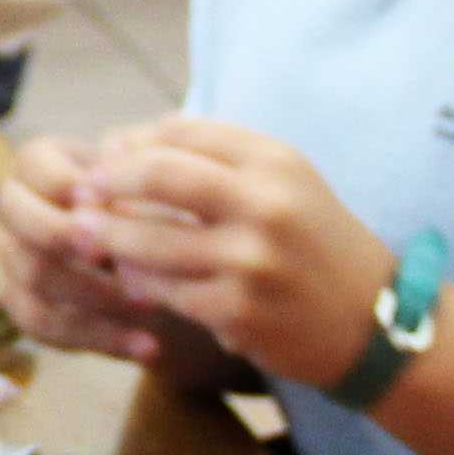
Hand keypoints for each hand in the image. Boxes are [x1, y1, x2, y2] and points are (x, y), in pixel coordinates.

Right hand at [0, 135, 182, 361]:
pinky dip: (100, 338)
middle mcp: (12, 207)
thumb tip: (131, 214)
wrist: (152, 246)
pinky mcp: (19, 302)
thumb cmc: (149, 201)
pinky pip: (45, 326)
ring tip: (155, 308)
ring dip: (97, 297)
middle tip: (128, 259)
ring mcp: (8, 256)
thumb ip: (139, 189)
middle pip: (21, 224)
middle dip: (74, 242)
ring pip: (33, 279)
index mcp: (36, 164)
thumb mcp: (148, 184)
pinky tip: (149, 347)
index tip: (121, 208)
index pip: (38, 170)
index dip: (77, 190)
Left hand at [48, 121, 396, 392]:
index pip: (182, 132)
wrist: (372, 323)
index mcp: (276, 162)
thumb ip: (220, 157)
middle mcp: (265, 204)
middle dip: (109, 182)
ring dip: (110, 238)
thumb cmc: (316, 245)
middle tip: (82, 192)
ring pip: (148, 240)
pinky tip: (127, 280)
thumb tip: (135, 138)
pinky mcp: (237, 311)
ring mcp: (251, 260)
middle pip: (159, 174)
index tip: (108, 157)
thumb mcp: (286, 184)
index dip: (134, 143)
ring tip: (90, 237)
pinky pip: (163, 291)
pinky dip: (138, 283)